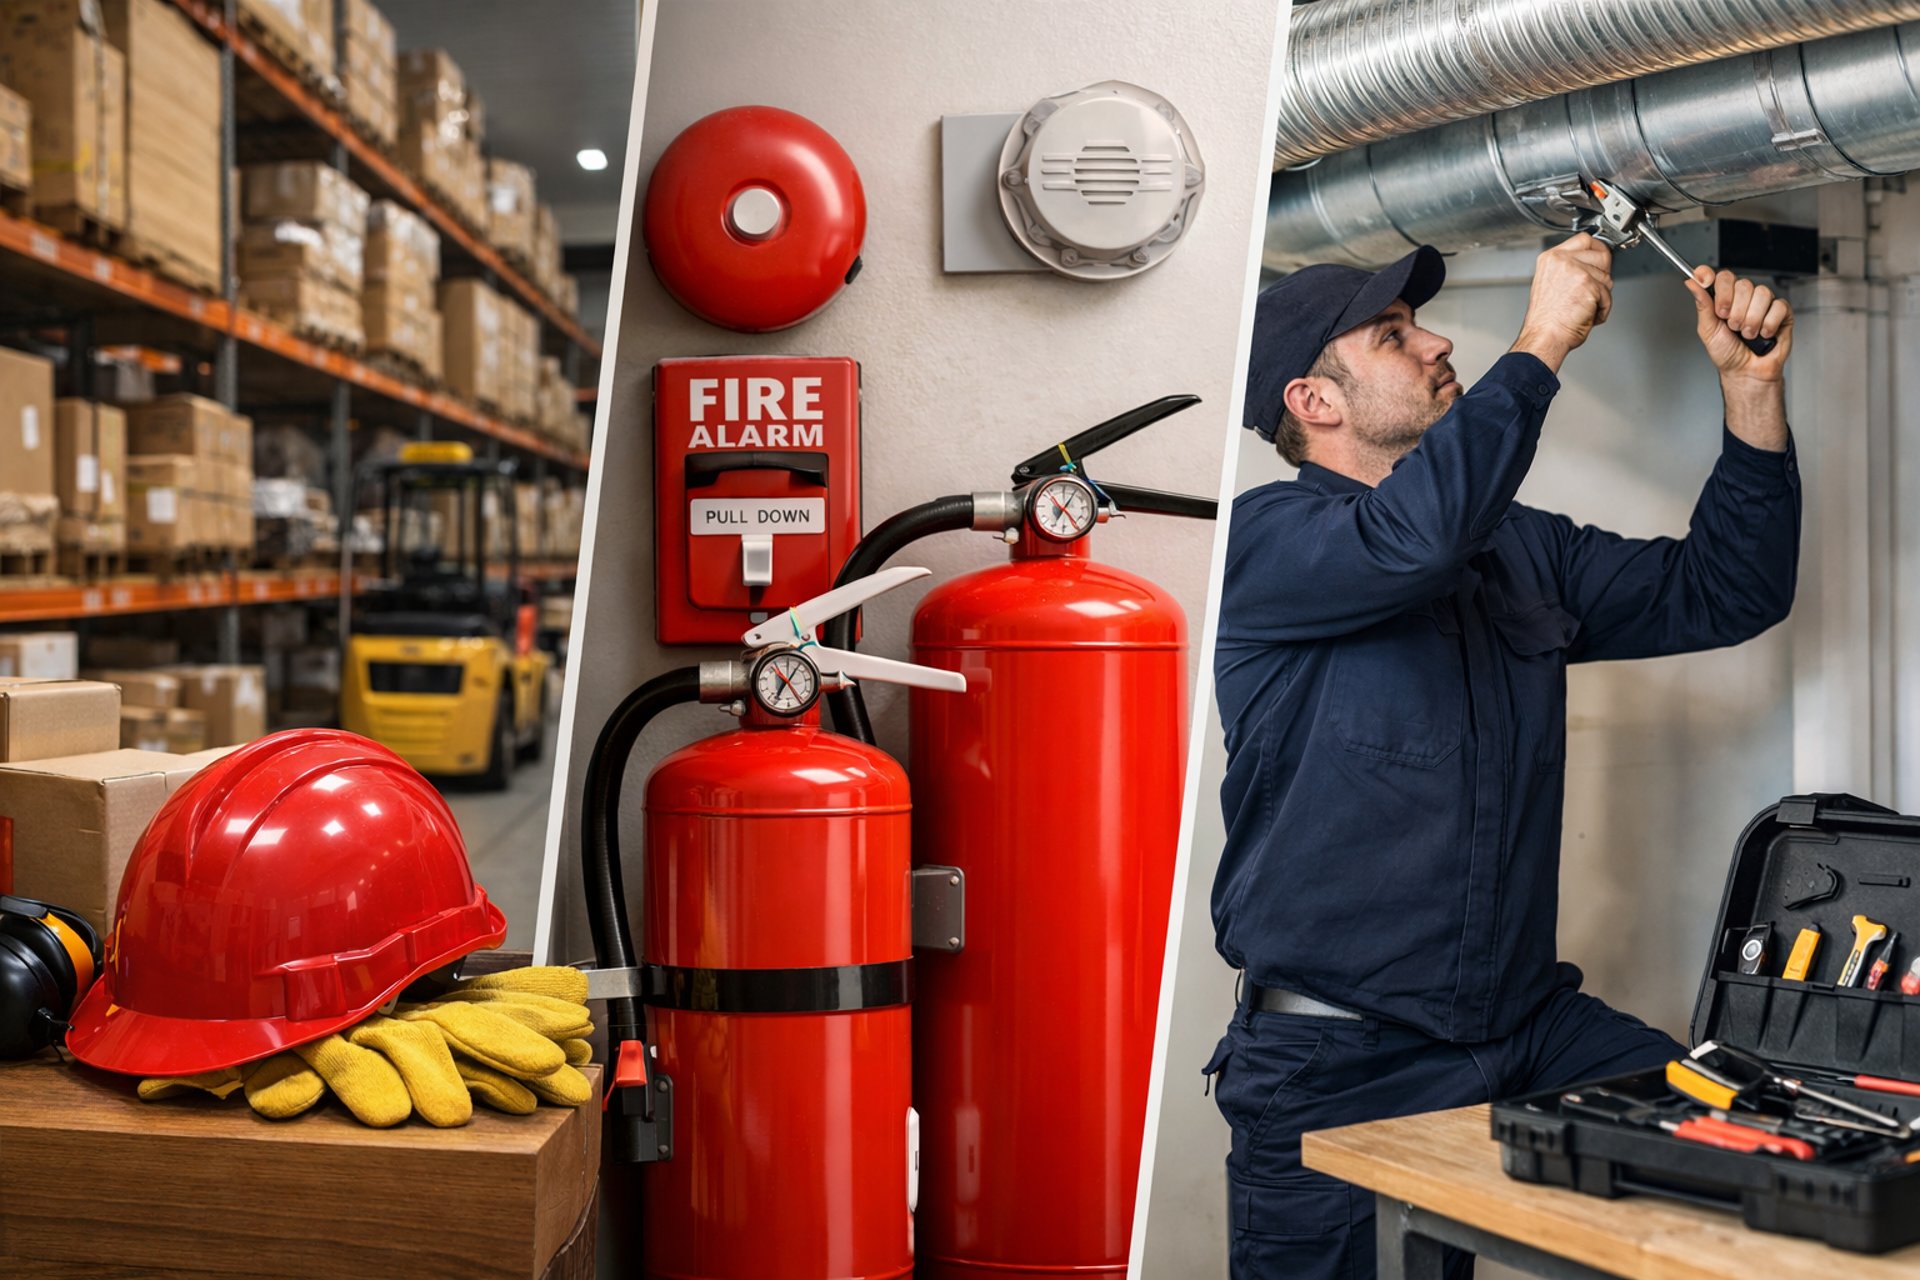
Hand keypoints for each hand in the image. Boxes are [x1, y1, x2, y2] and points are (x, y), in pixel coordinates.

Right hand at [1511, 233, 1613, 371]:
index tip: (1600, 260)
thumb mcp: (1551, 282)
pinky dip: (1602, 308)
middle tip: (1592, 290)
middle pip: (1601, 254)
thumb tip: (1592, 264)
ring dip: (1601, 295)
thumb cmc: (1546, 319)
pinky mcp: (1589, 285)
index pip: (1584, 239)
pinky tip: (1587, 315)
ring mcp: (1576, 271)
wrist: (1544, 336)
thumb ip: (1569, 268)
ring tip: (1584, 307)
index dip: (1596, 250)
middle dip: (1603, 274)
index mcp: (1551, 258)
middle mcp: (1562, 260)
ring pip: (1607, 277)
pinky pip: (1607, 295)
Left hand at [1687, 266, 1791, 380]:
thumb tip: (1691, 283)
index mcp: (1726, 299)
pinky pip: (1778, 306)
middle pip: (1743, 284)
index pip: (1723, 277)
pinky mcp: (1782, 312)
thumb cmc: (1726, 353)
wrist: (1745, 372)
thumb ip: (1702, 305)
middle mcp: (1746, 298)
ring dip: (1751, 319)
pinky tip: (1763, 334)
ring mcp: (1764, 304)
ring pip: (1761, 293)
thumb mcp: (1708, 330)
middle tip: (1732, 326)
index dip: (1714, 278)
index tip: (1704, 281)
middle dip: (1735, 310)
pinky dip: (1768, 324)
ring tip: (1747, 334)